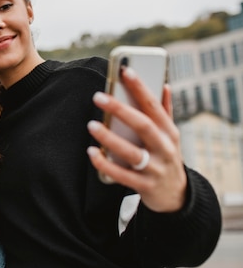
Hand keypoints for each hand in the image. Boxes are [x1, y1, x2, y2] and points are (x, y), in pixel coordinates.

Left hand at [86, 67, 186, 212]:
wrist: (176, 197)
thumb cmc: (166, 157)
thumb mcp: (170, 136)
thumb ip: (165, 112)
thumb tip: (164, 84)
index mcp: (169, 132)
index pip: (154, 106)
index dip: (141, 88)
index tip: (125, 70)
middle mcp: (165, 148)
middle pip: (143, 125)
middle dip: (120, 110)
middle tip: (98, 96)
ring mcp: (155, 168)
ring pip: (132, 152)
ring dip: (110, 138)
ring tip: (91, 125)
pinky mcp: (145, 186)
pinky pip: (122, 175)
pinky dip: (106, 164)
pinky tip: (92, 152)